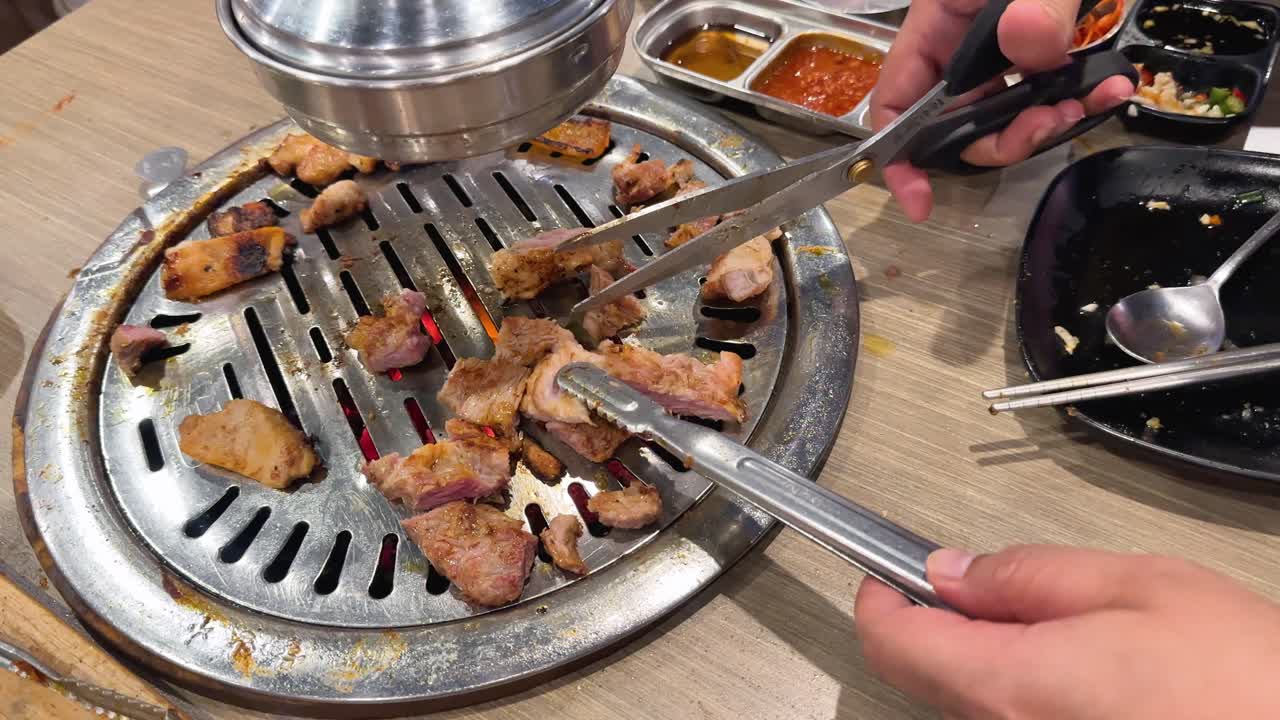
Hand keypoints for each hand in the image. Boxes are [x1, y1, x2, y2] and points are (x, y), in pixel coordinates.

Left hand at [855, 545, 1279, 717]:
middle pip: (928, 677)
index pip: (895, 645)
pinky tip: (1084, 672)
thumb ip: (1029, 575)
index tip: (887, 574)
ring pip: (973, 703)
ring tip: (1060, 628)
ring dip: (986, 658)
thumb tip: (955, 571)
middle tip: (983, 586)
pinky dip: (1023, 689)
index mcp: (1014, 684)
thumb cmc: (1247, 684)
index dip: (880, 601)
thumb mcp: (1139, 588)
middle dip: (939, 624)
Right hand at [869, 0, 1134, 220]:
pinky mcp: (1043, 49)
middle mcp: (963, 41)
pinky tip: (1111, 86)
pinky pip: (1048, 94)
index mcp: (938, 17)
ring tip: (1093, 99)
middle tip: (1051, 125)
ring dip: (1048, 122)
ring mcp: (1003, 48)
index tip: (919, 198)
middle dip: (1002, 138)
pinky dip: (1080, 99)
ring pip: (1006, 115)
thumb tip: (1028, 46)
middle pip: (956, 122)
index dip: (900, 154)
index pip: (896, 98)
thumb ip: (1039, 3)